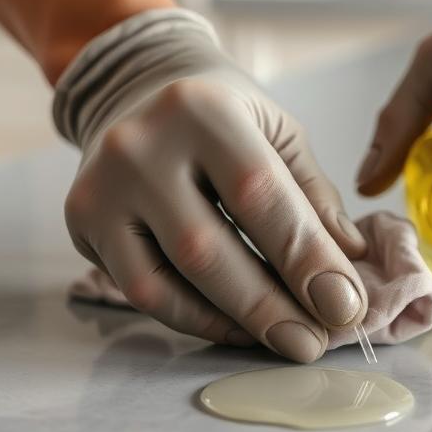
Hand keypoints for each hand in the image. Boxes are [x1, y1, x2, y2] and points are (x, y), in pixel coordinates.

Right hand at [55, 9, 368, 362]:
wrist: (137, 88)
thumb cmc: (222, 115)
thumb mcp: (279, 133)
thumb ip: (314, 197)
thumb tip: (349, 267)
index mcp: (202, 110)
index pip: (260, 196)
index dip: (306, 260)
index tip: (346, 308)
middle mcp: (139, 147)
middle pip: (207, 250)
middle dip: (270, 307)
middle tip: (315, 343)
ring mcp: (101, 188)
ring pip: (166, 281)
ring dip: (233, 322)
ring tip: (284, 340)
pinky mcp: (82, 222)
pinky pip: (141, 291)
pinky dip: (194, 318)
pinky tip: (237, 326)